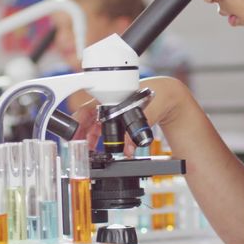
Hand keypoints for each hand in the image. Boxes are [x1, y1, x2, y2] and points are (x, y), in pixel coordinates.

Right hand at [72, 77, 189, 155]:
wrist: (168, 94)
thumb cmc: (157, 94)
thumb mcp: (148, 113)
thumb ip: (136, 132)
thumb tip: (127, 149)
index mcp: (112, 96)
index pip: (87, 109)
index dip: (78, 122)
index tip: (75, 135)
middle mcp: (109, 102)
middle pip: (88, 117)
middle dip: (80, 132)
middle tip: (77, 145)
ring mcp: (113, 109)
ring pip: (95, 123)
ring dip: (88, 135)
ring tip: (86, 148)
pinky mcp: (118, 115)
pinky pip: (103, 126)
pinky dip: (98, 136)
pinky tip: (97, 144)